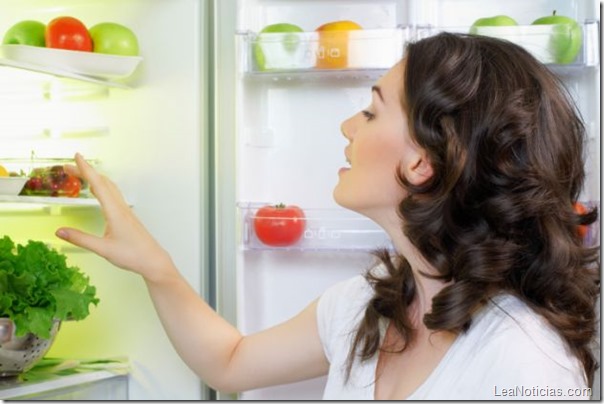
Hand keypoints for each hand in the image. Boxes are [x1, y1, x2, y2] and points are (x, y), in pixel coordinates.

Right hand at [55, 153, 174, 281]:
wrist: (153, 260)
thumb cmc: (132, 255)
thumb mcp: (103, 249)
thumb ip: (81, 239)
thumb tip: (59, 232)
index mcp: (115, 212)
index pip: (98, 185)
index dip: (86, 170)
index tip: (77, 156)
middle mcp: (121, 208)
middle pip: (102, 183)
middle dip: (85, 171)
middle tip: (68, 166)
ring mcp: (125, 211)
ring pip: (109, 187)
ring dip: (94, 178)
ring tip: (79, 174)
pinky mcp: (127, 216)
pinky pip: (113, 195)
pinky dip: (102, 187)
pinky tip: (98, 191)